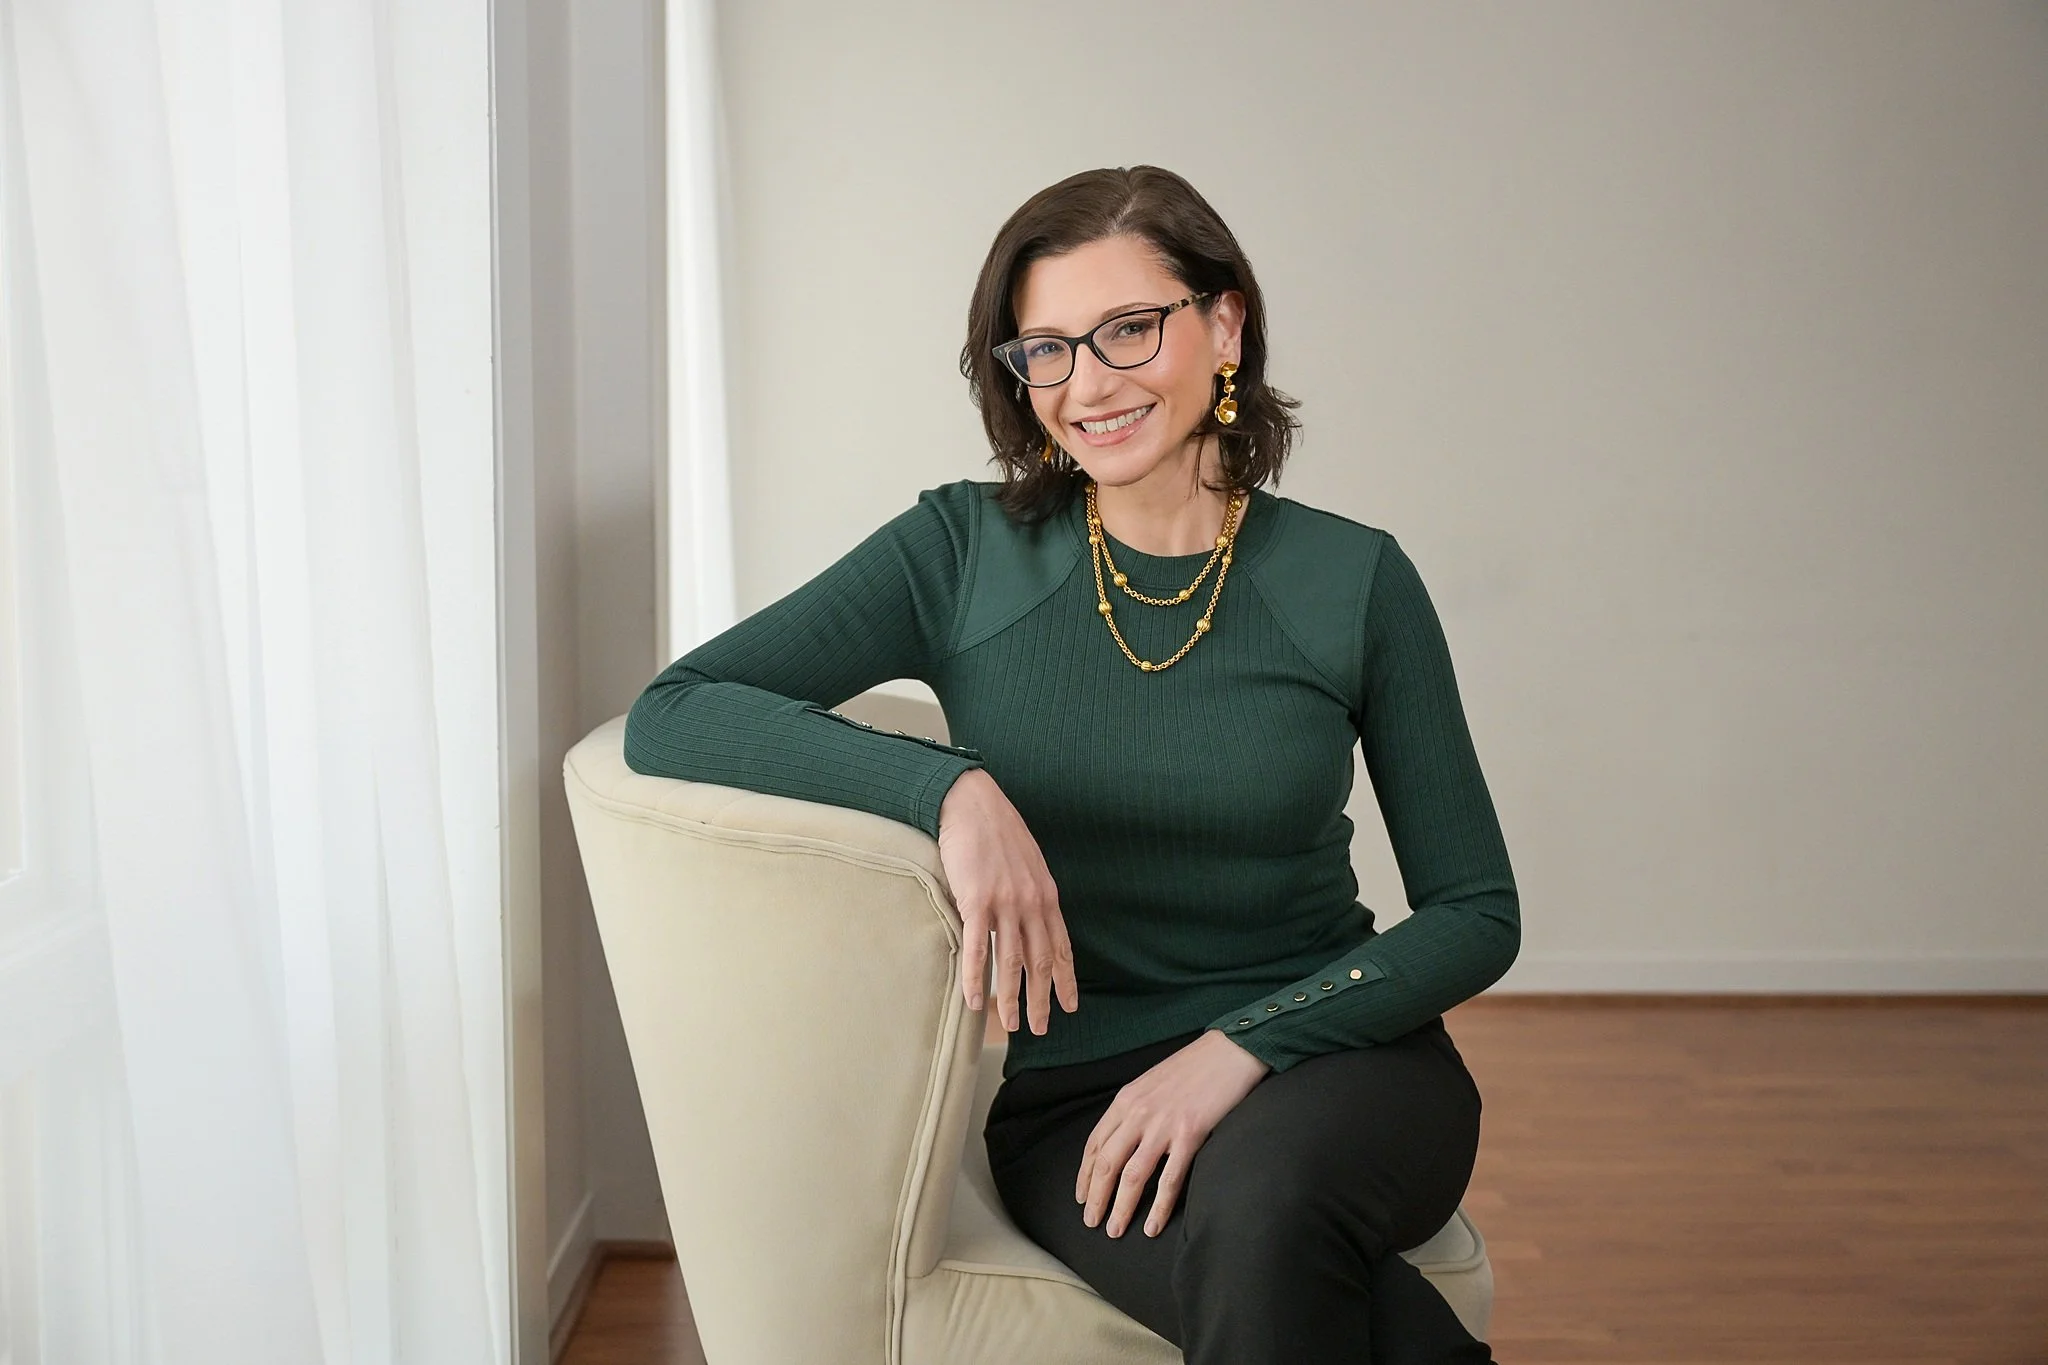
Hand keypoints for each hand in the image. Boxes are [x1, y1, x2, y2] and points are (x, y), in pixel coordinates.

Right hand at [936, 768, 1078, 1033]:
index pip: (1061, 947)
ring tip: (1010, 1026)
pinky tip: (975, 1001)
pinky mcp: (976, 901)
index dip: (1067, 979)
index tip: (1070, 1005)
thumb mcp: (1028, 863)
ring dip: (1011, 999)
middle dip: (1042, 999)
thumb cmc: (996, 830)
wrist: (971, 803)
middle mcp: (1031, 903)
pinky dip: (976, 979)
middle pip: (1040, 962)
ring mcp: (1005, 903)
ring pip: (1011, 962)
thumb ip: (1031, 893)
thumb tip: (1030, 919)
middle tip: (1042, 1028)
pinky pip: (976, 949)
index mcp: (1046, 895)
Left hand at [1076, 1029, 1271, 1238]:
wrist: (1229, 1051)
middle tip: (1092, 1222)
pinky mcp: (1190, 1135)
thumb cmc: (1193, 1067)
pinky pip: (1169, 1179)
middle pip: (1107, 1164)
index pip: (1095, 1144)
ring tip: (1115, 1230)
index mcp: (1126, 1100)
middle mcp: (1138, 1113)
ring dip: (1120, 1207)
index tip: (1082, 1196)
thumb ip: (1135, 1109)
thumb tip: (1123, 1139)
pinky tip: (1152, 1226)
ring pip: (1132, 1176)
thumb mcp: (1151, 1082)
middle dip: (1096, 1197)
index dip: (1085, 1174)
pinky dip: (1158, 1207)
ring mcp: (1164, 1125)